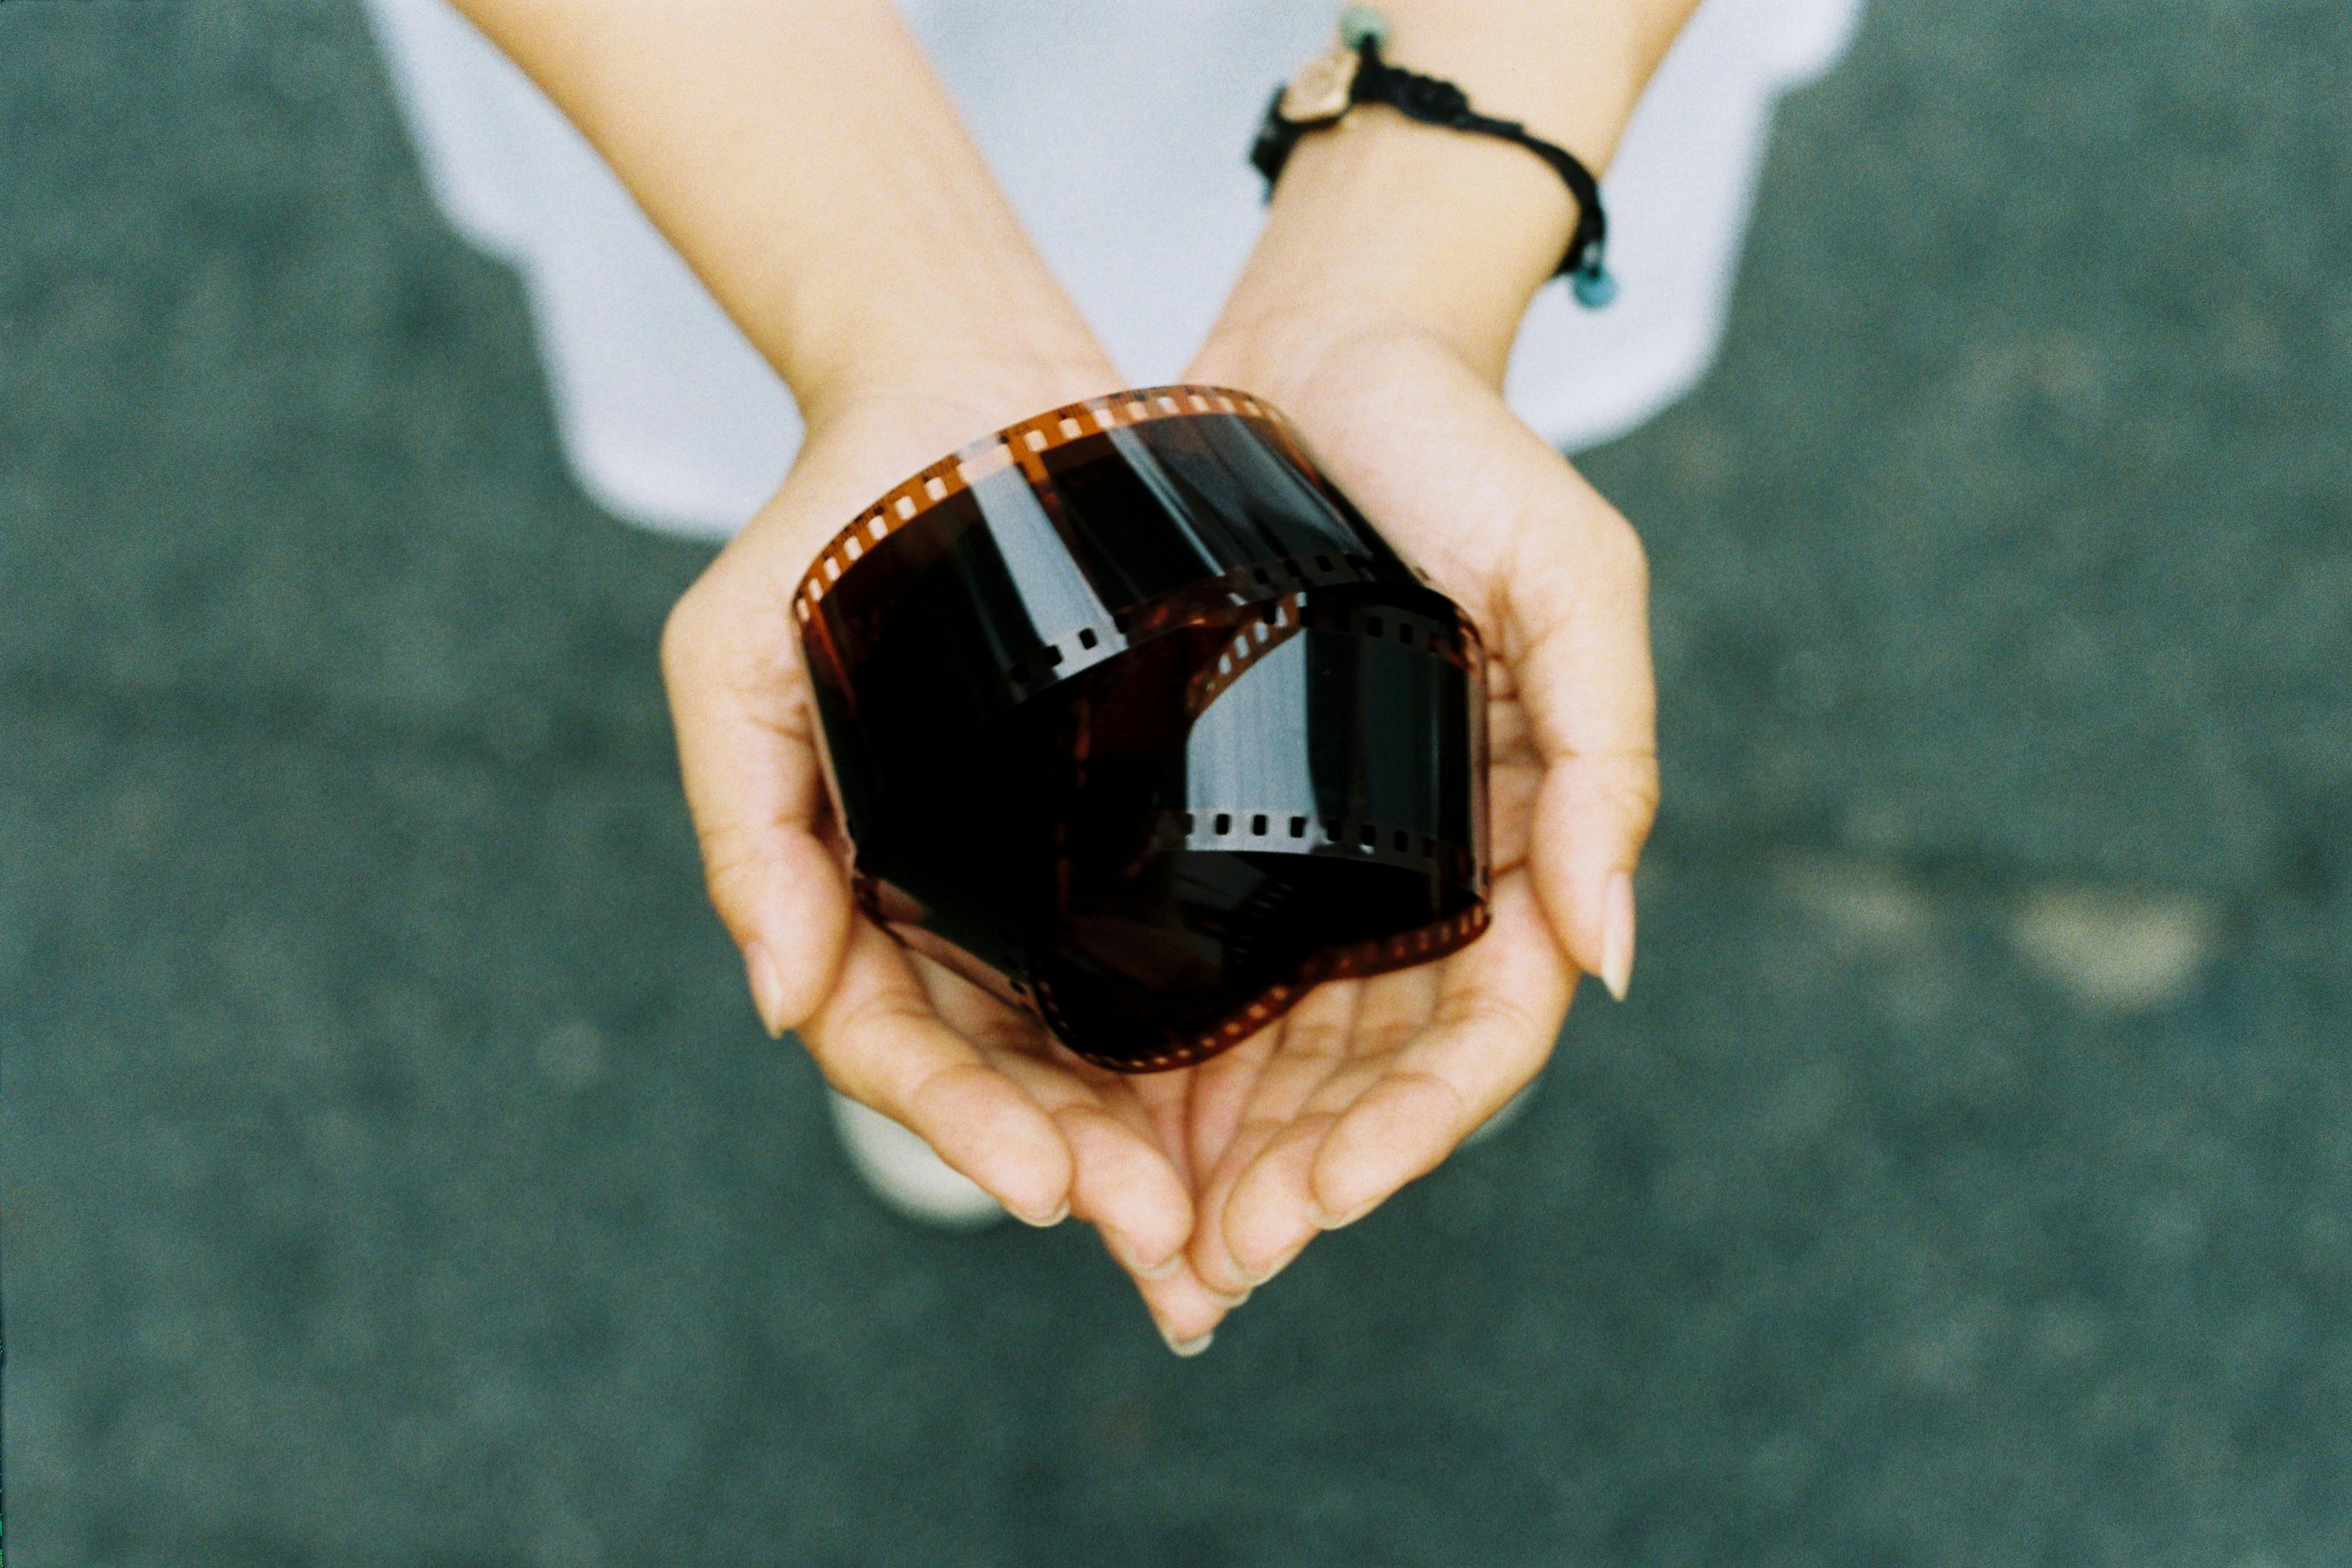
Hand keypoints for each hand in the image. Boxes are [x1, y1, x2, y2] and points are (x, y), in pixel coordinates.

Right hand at [659, 352, 1239, 1352]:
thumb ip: (744, 822)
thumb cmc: (821, 526)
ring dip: (1152, 1144)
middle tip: (1166, 1241)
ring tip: (1230, 1219)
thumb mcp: (735, 659)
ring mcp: (1031, 879)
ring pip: (1090, 1048)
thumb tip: (777, 999)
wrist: (955, 404)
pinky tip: (1272, 1102)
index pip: (897, 1046)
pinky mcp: (1120, 832)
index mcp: (844, 890)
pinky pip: (1158, 961)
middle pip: (1005, 1077)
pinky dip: (1203, 1044)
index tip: (1052, 1187)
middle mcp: (943, 907)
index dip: (966, 1126)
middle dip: (1079, 1167)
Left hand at [1160, 317, 1659, 1301]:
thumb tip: (1611, 959)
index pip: (1481, 1037)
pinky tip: (1113, 1133)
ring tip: (1153, 1248)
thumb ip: (1608, 758)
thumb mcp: (1569, 581)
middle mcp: (1424, 875)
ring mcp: (1327, 860)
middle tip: (1205, 1267)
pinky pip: (1212, 978)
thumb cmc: (1462, 454)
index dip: (1409, 1135)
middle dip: (1302, 1182)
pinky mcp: (1235, 826)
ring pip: (1290, 1057)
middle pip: (1374, 1077)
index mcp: (1519, 843)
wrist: (1328, 349)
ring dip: (1232, 1165)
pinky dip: (1176, 1069)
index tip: (1318, 1205)